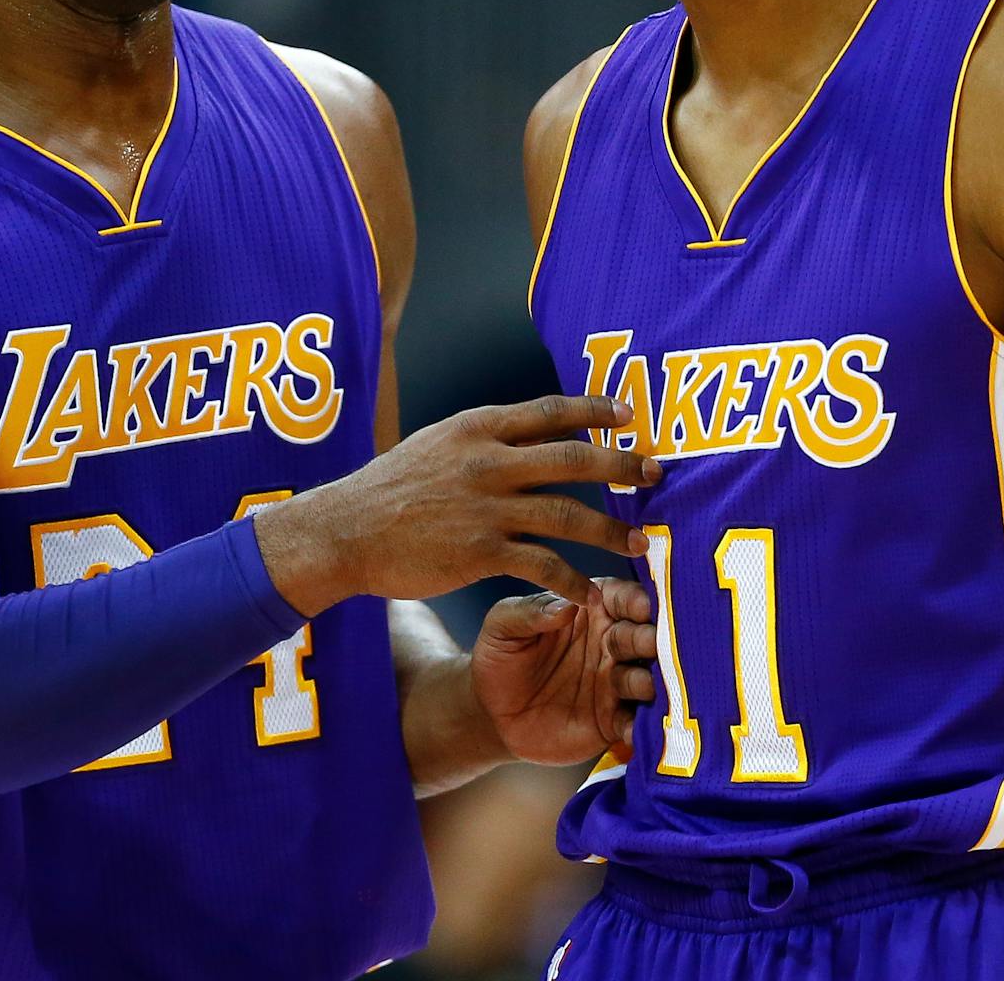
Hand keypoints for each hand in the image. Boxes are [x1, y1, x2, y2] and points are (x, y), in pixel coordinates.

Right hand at [254, 394, 658, 611]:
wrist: (346, 530)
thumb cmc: (390, 488)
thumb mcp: (436, 443)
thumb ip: (483, 439)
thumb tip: (528, 432)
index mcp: (478, 427)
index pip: (551, 410)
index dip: (595, 410)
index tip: (629, 416)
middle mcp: (488, 461)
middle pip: (575, 459)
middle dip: (623, 466)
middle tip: (656, 475)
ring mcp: (487, 508)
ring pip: (569, 515)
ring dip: (611, 529)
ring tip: (640, 542)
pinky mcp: (481, 553)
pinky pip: (543, 566)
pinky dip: (572, 581)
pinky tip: (589, 594)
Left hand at [471, 577, 656, 765]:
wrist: (493, 715)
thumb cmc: (499, 658)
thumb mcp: (501, 627)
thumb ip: (529, 612)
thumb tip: (565, 606)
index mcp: (592, 608)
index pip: (623, 597)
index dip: (635, 600)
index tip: (642, 607)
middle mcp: (614, 641)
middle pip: (644, 636)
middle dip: (654, 639)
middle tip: (653, 644)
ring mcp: (617, 682)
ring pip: (647, 678)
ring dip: (653, 681)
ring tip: (646, 685)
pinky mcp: (614, 720)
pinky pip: (635, 723)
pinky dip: (640, 726)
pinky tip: (635, 729)